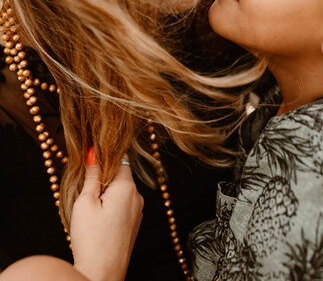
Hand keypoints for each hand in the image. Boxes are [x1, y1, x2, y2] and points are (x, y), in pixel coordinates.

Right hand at [70, 150, 143, 280]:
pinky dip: (111, 207)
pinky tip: (99, 222)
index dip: (103, 160)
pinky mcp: (134, 225)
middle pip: (120, 176)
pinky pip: (123, 206)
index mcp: (127, 187)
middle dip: (103, 180)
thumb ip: (92, 175)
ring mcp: (138, 212)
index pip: (119, 160)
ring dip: (107, 195)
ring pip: (121, 192)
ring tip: (91, 211)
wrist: (101, 275)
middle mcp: (137, 197)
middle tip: (86, 194)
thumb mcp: (85, 202)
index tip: (89, 166)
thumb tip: (93, 152)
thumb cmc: (91, 239)